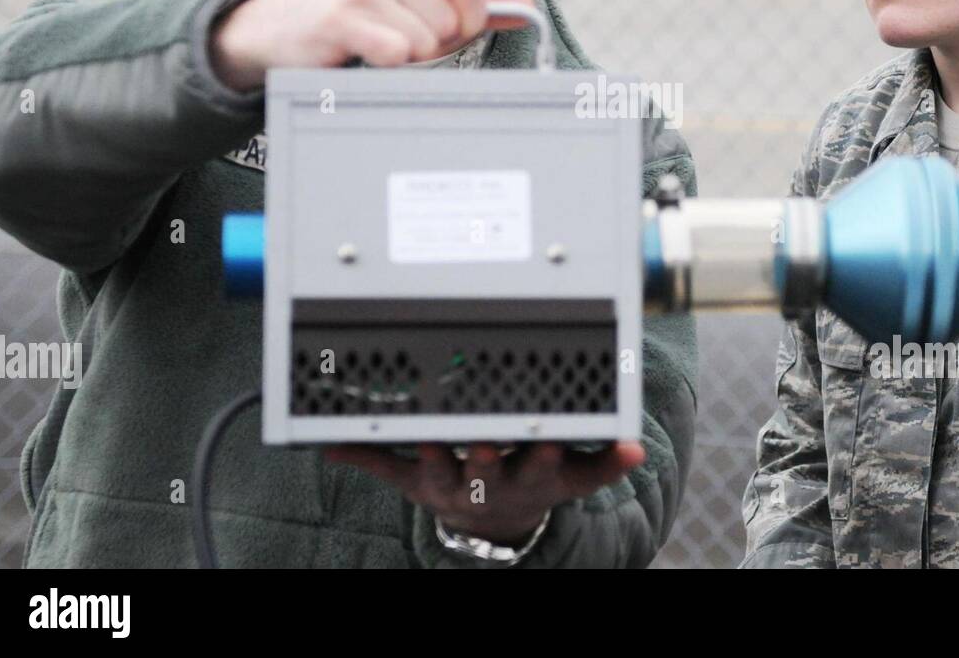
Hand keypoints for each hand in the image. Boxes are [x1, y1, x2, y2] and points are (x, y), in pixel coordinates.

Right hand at [209, 0, 533, 91]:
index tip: (440, 26)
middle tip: (393, 34)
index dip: (468, 20)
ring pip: (426, 42)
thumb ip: (474, 4)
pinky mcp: (340, 15)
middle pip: (452, 20)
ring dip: (406, 56)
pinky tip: (361, 51)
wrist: (284, 28)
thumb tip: (526, 10)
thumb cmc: (360, 14)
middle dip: (433, 42)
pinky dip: (385, 63)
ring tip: (374, 39)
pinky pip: (397, 53)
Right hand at [324, 441, 646, 545]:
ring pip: (545, 468)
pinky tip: (632, 449)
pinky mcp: (570, 479)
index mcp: (455, 478)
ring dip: (555, 455)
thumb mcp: (412, 479)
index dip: (442, 458)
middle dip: (491, 453)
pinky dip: (614, 461)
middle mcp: (496, 479)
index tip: (438, 443)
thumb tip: (326, 443)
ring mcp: (535, 478)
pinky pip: (595, 472)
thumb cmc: (455, 482)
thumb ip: (375, 456)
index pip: (445, 467)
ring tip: (563, 440)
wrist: (497, 521)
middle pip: (493, 468)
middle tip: (491, 436)